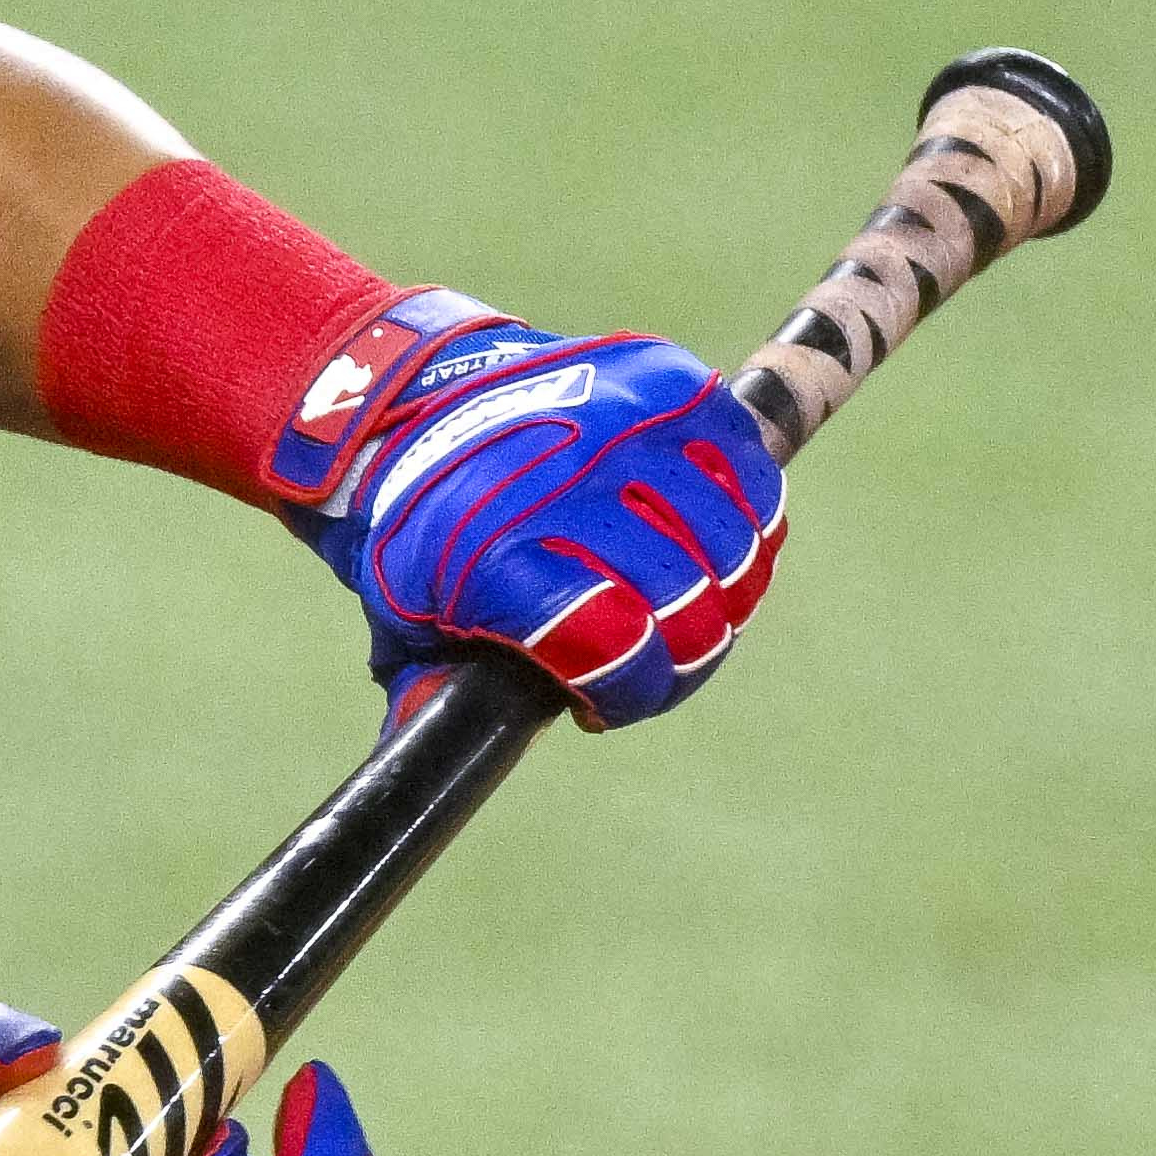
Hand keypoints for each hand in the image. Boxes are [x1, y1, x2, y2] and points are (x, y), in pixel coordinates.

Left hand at [264, 295, 786, 728]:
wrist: (416, 399)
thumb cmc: (420, 527)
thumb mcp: (404, 614)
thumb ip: (432, 693)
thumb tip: (438, 768)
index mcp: (498, 552)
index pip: (615, 645)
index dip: (632, 692)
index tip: (609, 703)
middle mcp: (571, 482)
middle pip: (689, 604)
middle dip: (684, 655)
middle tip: (657, 656)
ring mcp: (628, 425)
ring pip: (734, 545)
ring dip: (725, 593)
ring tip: (687, 600)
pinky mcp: (672, 386)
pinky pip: (751, 478)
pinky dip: (747, 522)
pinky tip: (710, 544)